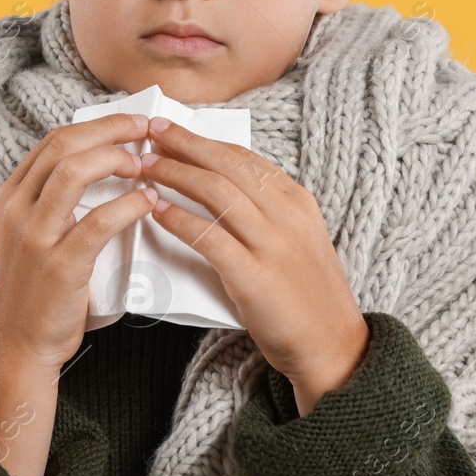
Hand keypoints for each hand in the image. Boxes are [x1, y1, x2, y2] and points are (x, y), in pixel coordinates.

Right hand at [0, 112, 158, 475]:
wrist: (16, 347)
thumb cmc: (36, 293)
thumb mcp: (33, 237)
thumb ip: (57, 203)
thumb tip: (104, 169)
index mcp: (11, 196)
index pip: (54, 140)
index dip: (98, 124)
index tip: (133, 123)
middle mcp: (16, 208)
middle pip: (65, 144)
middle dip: (112, 129)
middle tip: (150, 129)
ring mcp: (33, 236)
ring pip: (75, 171)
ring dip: (118, 158)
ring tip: (149, 163)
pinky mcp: (57, 265)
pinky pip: (96, 221)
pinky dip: (127, 204)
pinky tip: (148, 201)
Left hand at [138, 117, 369, 415]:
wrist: (332, 345)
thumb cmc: (305, 294)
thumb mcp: (297, 239)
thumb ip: (265, 211)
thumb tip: (216, 184)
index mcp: (297, 202)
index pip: (243, 157)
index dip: (203, 140)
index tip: (171, 129)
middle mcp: (287, 216)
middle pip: (226, 166)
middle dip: (184, 145)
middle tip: (149, 134)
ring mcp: (273, 245)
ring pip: (216, 193)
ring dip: (174, 174)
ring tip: (144, 167)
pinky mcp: (255, 278)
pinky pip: (209, 238)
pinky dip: (178, 219)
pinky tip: (155, 211)